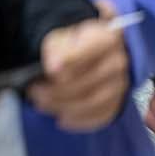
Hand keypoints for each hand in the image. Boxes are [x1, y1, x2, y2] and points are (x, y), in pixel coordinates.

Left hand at [27, 14, 129, 131]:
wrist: (82, 51)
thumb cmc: (68, 41)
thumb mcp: (58, 35)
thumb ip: (55, 47)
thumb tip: (53, 69)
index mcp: (107, 35)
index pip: (92, 47)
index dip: (72, 58)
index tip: (50, 69)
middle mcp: (118, 60)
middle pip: (91, 79)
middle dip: (59, 89)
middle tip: (34, 90)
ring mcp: (121, 83)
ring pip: (94, 101)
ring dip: (64, 105)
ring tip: (40, 103)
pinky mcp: (118, 101)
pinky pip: (102, 116)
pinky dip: (80, 119)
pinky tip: (61, 118)